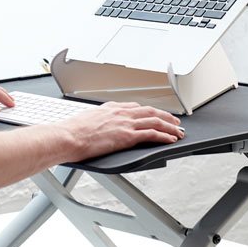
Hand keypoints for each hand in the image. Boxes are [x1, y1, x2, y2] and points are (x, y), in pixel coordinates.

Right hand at [59, 101, 183, 159]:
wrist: (68, 136)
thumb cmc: (73, 131)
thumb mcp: (87, 118)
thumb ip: (99, 119)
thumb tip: (99, 124)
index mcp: (111, 107)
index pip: (136, 107)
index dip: (149, 111)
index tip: (155, 114)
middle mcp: (121, 113)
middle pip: (150, 111)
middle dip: (165, 116)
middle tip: (175, 121)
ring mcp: (125, 123)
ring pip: (155, 121)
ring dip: (170, 126)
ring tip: (179, 131)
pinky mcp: (127, 136)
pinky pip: (151, 134)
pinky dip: (164, 136)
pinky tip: (170, 139)